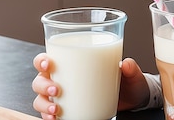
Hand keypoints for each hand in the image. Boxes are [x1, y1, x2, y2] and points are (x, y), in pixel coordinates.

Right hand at [31, 54, 149, 118]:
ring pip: (41, 98)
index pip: (49, 59)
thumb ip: (130, 69)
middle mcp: (65, 79)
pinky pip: (49, 114)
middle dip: (43, 85)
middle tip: (56, 90)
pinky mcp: (68, 110)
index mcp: (74, 64)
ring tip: (56, 110)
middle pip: (40, 79)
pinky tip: (54, 119)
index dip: (42, 61)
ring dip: (44, 104)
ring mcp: (65, 96)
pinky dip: (48, 117)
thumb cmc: (127, 81)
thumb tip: (127, 64)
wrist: (132, 99)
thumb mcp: (130, 74)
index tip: (48, 64)